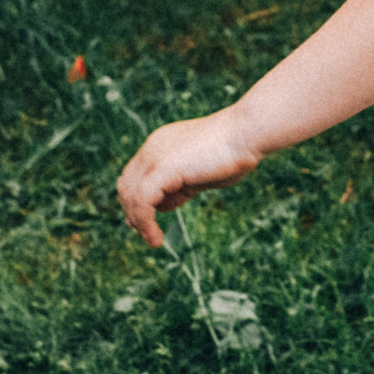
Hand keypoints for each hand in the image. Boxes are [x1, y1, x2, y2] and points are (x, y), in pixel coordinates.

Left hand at [115, 112, 261, 245]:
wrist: (246, 134)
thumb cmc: (233, 152)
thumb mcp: (199, 174)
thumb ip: (180, 187)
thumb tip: (164, 205)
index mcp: (160, 145)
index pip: (136, 176)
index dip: (137, 200)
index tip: (145, 223)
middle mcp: (152, 148)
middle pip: (127, 185)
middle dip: (133, 212)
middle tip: (148, 235)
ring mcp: (154, 157)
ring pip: (130, 195)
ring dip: (139, 222)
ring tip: (153, 240)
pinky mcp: (162, 168)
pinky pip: (142, 201)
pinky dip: (145, 222)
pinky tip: (156, 237)